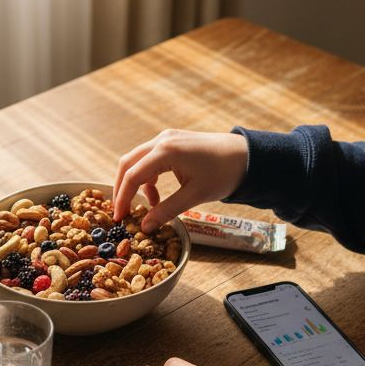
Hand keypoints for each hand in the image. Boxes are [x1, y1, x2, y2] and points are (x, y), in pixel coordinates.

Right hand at [112, 129, 248, 233]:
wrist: (246, 156)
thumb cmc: (223, 174)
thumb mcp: (194, 196)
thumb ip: (166, 211)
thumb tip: (145, 227)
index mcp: (166, 152)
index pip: (132, 176)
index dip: (122, 198)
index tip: (118, 218)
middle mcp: (162, 140)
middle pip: (127, 163)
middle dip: (122, 188)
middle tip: (122, 211)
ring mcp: (166, 138)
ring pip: (137, 159)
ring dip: (136, 182)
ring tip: (149, 205)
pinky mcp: (172, 141)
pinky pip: (149, 157)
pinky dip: (147, 175)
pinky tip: (157, 192)